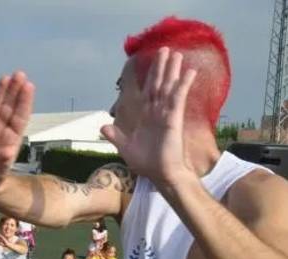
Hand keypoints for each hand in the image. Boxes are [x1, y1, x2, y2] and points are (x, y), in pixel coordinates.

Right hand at [0, 72, 33, 193]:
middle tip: (20, 74)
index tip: (28, 86)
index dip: (24, 101)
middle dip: (14, 91)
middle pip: (8, 107)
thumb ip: (4, 163)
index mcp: (11, 139)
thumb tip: (8, 152)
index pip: (19, 116)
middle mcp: (0, 131)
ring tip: (6, 77)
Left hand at [100, 47, 196, 188]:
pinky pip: (178, 99)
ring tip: (177, 54)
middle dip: (161, 67)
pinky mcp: (173, 119)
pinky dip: (183, 85)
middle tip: (165, 49)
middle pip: (159, 84)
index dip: (148, 77)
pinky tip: (189, 72)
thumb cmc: (148, 163)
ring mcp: (166, 114)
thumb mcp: (126, 148)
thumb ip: (116, 136)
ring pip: (169, 87)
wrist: (161, 175)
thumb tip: (102, 127)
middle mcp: (157, 112)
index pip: (147, 91)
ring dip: (172, 71)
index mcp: (146, 116)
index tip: (150, 63)